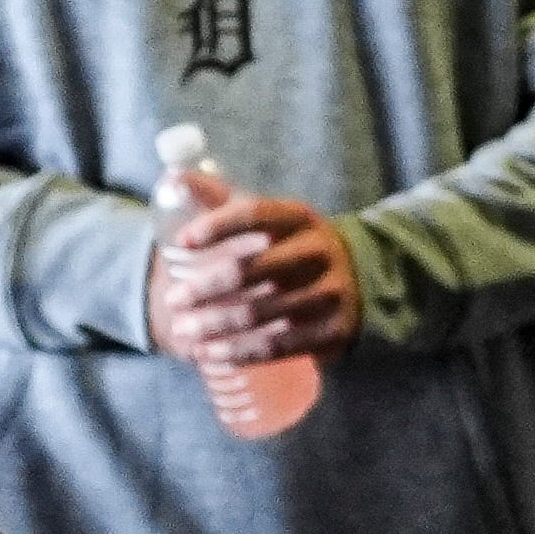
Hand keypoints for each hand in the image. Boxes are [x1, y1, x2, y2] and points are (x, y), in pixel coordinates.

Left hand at [151, 191, 360, 365]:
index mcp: (299, 218)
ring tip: (184, 331)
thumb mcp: (271, 218)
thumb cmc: (294, 247)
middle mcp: (318, 252)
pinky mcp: (332, 330)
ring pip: (260, 313)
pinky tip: (211, 354)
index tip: (181, 243)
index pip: (254, 214)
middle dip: (204, 288)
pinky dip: (239, 352)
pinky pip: (277, 345)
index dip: (216, 226)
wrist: (361, 281)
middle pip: (250, 270)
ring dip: (215, 325)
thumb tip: (173, 179)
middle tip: (173, 300)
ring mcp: (329, 293)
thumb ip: (222, 200)